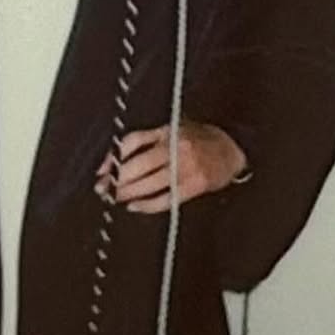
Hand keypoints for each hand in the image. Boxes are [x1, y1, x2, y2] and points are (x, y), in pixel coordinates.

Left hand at [95, 120, 247, 213]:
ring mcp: (185, 167)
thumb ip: (146, 141)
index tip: (102, 171)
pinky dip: (147, 204)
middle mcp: (175, 148)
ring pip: (149, 184)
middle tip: (104, 189)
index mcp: (166, 131)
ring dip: (128, 193)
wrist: (232, 147)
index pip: (132, 142)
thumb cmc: (198, 137)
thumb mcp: (172, 129)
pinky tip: (135, 205)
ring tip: (116, 198)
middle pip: (137, 165)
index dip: (113, 158)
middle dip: (117, 180)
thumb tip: (115, 158)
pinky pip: (165, 198)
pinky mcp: (194, 185)